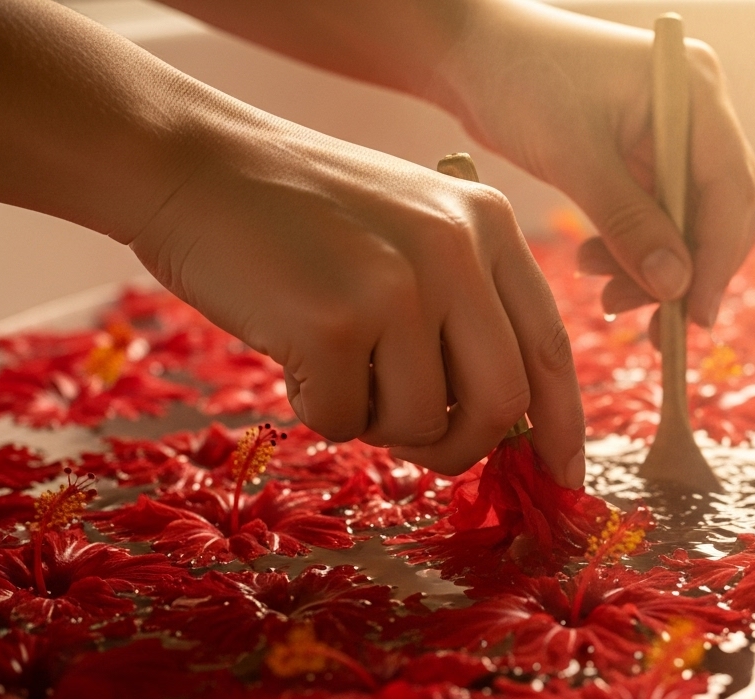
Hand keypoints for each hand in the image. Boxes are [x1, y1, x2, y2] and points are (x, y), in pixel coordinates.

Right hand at [131, 116, 585, 484]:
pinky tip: (292, 354)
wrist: (192, 162)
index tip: (561, 480)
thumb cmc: (300, 212)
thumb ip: (467, 304)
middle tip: (415, 444)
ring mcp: (399, 284)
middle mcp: (458, 251)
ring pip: (421, 422)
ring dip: (373, 422)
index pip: (550, 347)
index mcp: (489, 225)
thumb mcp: (412, 226)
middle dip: (461, 446)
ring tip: (334, 365)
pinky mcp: (335, 321)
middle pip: (502, 404)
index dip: (562, 426)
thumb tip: (510, 423)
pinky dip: (316, 410)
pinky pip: (343, 421)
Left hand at [437, 0, 754, 330]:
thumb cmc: (518, 78)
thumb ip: (627, 220)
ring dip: (658, 268)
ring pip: (693, 224)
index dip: (718, 258)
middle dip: (690, 270)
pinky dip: (637, 251)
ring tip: (605, 294)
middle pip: (725, 211)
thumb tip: (676, 287)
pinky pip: (661, 219)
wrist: (471, 51)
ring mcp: (676, 136)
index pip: (732, 187)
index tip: (693, 315)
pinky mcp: (648, 158)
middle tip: (648, 322)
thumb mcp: (571, 153)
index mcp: (695, 91)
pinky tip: (597, 267)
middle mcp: (699, 112)